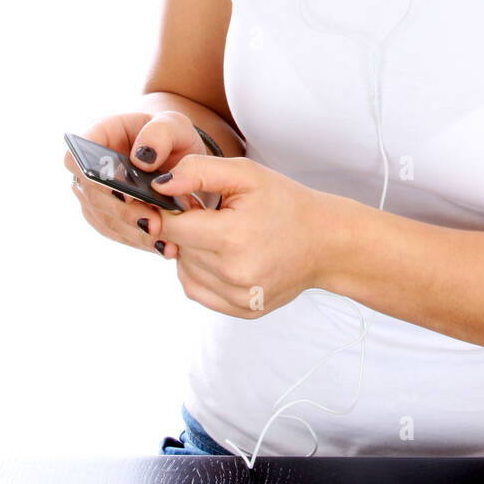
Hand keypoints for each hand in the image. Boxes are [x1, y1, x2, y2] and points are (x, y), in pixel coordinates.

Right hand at [64, 111, 214, 254]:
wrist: (175, 154)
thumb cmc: (170, 134)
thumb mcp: (174, 124)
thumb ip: (160, 134)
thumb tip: (142, 160)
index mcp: (97, 136)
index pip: (76, 157)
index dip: (95, 178)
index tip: (126, 193)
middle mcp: (88, 168)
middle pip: (93, 195)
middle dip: (124, 213)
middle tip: (154, 225)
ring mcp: (94, 195)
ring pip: (105, 219)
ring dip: (134, 232)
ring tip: (166, 240)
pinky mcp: (107, 217)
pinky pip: (119, 233)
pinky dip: (142, 241)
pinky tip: (166, 246)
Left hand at [132, 155, 335, 317]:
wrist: (326, 242)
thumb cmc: (287, 203)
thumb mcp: (245, 174)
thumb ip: (197, 172)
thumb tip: (158, 184)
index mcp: (232, 237)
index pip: (171, 226)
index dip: (168, 210)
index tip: (180, 201)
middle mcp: (233, 274)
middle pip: (178, 247)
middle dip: (185, 228)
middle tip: (213, 214)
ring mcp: (238, 297)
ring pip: (184, 271)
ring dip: (192, 251)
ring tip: (223, 234)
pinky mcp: (242, 310)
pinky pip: (198, 291)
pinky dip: (200, 272)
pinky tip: (223, 255)